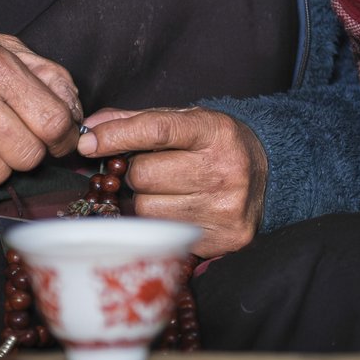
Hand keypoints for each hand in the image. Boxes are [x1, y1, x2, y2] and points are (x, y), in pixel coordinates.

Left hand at [79, 107, 268, 258]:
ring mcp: (224, 207)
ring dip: (145, 201)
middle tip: (152, 171)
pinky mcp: (223, 238)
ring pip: (147, 210)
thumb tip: (90, 128)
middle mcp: (223, 169)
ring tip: (168, 192)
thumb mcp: (187, 121)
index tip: (88, 143)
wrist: (271, 175)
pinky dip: (161, 223)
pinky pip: (164, 234)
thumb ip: (137, 121)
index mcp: (215, 131)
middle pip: (143, 175)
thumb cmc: (217, 146)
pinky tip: (179, 211)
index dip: (116, 136)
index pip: (157, 130)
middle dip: (135, 174)